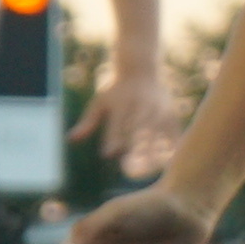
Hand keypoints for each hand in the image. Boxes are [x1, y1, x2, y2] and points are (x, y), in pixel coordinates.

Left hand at [72, 62, 180, 181]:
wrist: (141, 71)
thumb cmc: (116, 93)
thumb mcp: (99, 103)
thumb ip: (87, 123)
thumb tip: (71, 139)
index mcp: (121, 104)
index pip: (117, 124)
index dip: (112, 139)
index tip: (107, 154)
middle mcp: (141, 107)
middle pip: (139, 131)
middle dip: (135, 150)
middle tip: (130, 172)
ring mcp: (159, 111)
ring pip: (158, 134)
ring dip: (154, 154)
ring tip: (150, 172)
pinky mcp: (172, 115)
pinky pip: (173, 135)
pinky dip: (171, 149)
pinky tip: (167, 165)